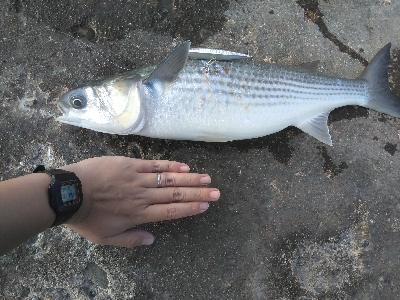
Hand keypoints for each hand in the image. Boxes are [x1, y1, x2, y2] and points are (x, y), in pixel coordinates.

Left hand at [62, 156, 219, 247]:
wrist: (70, 192)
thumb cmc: (87, 217)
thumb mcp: (106, 238)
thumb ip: (131, 240)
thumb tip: (152, 240)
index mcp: (139, 214)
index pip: (171, 211)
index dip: (190, 209)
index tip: (206, 206)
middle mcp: (144, 196)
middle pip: (176, 195)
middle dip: (198, 194)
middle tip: (216, 192)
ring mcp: (138, 179)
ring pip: (169, 179)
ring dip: (189, 179)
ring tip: (207, 178)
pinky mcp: (130, 165)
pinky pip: (154, 164)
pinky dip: (170, 165)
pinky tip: (184, 166)